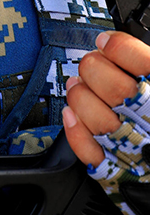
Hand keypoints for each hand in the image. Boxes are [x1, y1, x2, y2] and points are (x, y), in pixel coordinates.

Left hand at [62, 31, 149, 166]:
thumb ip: (145, 65)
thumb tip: (119, 46)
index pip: (142, 63)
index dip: (118, 48)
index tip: (105, 42)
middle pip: (115, 88)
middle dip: (94, 68)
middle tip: (91, 63)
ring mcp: (134, 148)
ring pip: (97, 118)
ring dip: (80, 96)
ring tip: (78, 86)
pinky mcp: (118, 171)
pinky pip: (90, 152)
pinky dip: (76, 131)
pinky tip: (71, 115)